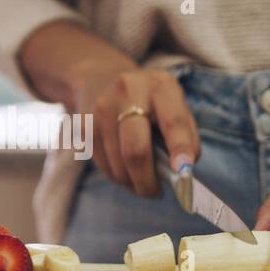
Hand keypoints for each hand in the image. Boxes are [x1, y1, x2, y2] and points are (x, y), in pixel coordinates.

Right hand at [19, 21, 198, 196]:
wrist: (100, 77)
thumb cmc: (149, 100)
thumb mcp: (173, 104)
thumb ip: (184, 134)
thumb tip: (183, 172)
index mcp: (160, 87)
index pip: (172, 121)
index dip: (180, 148)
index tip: (184, 172)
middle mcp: (129, 93)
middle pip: (135, 150)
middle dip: (147, 181)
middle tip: (156, 193)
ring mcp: (102, 109)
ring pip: (118, 166)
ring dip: (133, 183)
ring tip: (142, 179)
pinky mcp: (84, 126)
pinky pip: (104, 166)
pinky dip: (118, 177)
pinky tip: (125, 168)